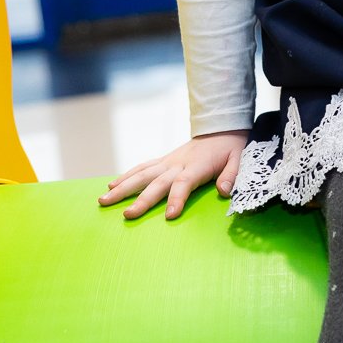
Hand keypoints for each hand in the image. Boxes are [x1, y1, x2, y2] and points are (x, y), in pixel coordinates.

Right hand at [99, 130, 248, 220]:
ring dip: (123, 187)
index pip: (184, 183)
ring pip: (142, 174)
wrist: (220, 127)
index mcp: (197, 166)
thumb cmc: (229, 148)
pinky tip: (111, 186)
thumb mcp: (238, 159)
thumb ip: (231, 175)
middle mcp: (178, 164)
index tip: (170, 215)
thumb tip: (225, 191)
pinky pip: (142, 168)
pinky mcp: (162, 161)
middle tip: (126, 215)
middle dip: (141, 199)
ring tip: (104, 200)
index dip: (177, 198)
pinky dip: (126, 176)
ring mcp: (168, 162)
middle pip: (157, 182)